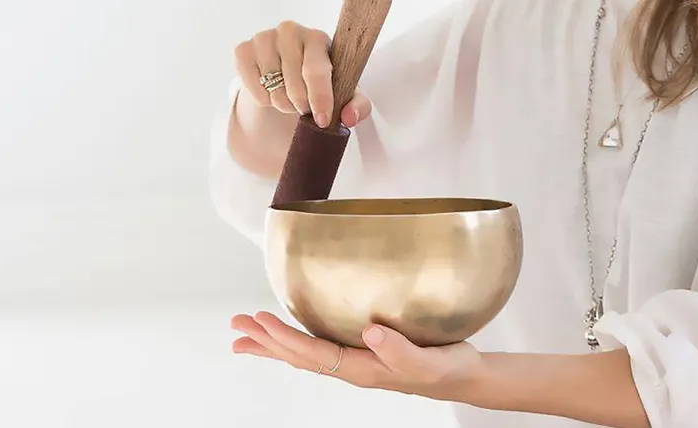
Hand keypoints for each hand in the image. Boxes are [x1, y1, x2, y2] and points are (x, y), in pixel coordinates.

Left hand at [230, 311, 484, 399]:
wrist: (462, 376)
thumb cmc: (446, 368)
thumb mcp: (429, 361)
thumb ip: (401, 349)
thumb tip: (372, 332)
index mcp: (361, 369)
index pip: (312, 353)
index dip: (284, 337)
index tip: (260, 320)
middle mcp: (350, 367)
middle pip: (297, 354)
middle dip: (265, 340)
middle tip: (236, 325)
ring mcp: (352, 361)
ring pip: (302, 352)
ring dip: (271, 342)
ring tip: (243, 333)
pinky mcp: (360, 352)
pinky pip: (316, 347)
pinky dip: (293, 340)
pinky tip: (283, 333)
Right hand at [233, 22, 371, 129]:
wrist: (284, 75)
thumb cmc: (317, 81)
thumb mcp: (343, 93)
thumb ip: (357, 105)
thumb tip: (350, 117)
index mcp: (318, 37)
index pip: (316, 70)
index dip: (320, 98)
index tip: (322, 120)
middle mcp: (290, 30)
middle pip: (294, 85)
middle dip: (300, 106)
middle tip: (304, 106)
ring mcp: (264, 37)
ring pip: (273, 90)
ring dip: (282, 103)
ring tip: (288, 96)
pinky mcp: (243, 49)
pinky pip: (254, 89)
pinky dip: (263, 99)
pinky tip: (271, 89)